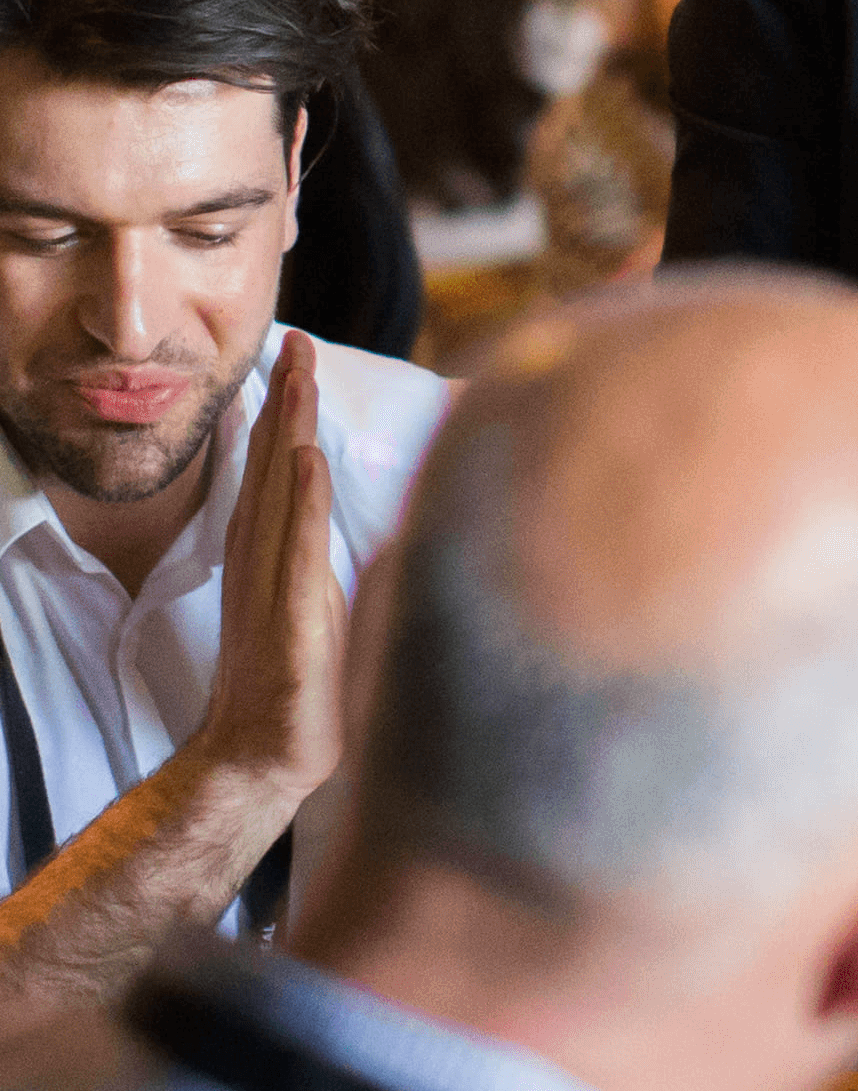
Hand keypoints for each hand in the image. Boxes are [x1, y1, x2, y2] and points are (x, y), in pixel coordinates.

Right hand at [198, 331, 347, 799]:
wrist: (264, 751)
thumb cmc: (299, 680)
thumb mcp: (319, 601)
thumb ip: (322, 557)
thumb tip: (360, 519)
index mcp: (271, 550)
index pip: (280, 465)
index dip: (288, 409)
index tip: (299, 356)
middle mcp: (264, 555)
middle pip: (274, 462)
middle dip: (286, 398)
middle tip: (295, 339)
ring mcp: (272, 581)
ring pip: (280, 489)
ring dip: (290, 428)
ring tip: (298, 373)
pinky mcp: (287, 612)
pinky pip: (294, 547)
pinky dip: (301, 501)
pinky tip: (306, 459)